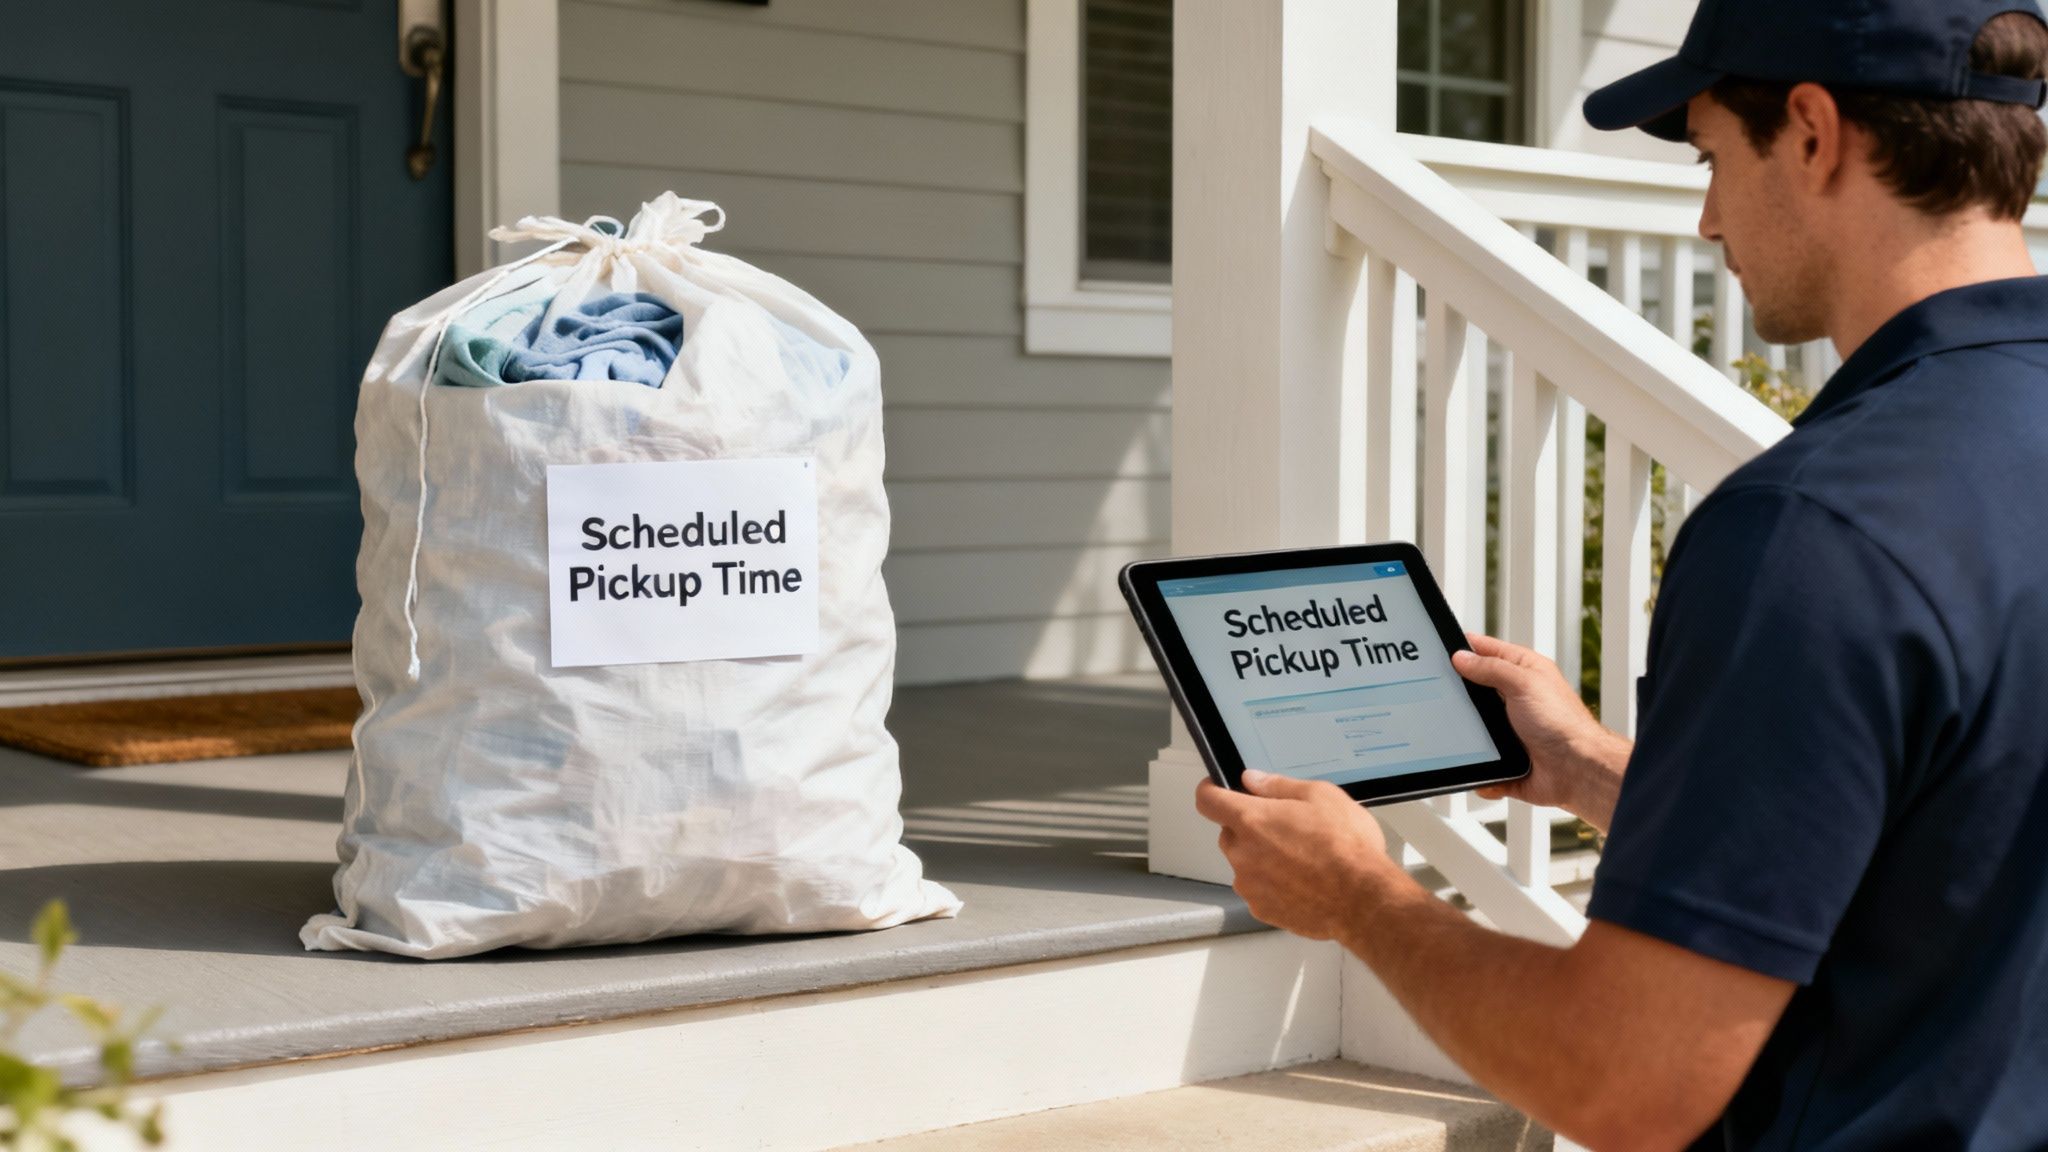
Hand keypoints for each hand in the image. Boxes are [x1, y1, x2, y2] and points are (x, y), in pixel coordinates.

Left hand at [1193, 769, 1399, 940]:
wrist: (1363, 899)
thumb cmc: (1346, 848)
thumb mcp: (1320, 796)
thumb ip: (1278, 786)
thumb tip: (1254, 780)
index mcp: (1251, 820)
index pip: (1207, 799)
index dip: (1211, 790)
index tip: (1218, 789)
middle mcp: (1242, 853)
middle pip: (1229, 833)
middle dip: (1249, 827)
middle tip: (1285, 827)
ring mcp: (1250, 885)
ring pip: (1244, 863)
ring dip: (1262, 858)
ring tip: (1302, 859)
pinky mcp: (1262, 910)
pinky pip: (1258, 890)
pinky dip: (1273, 885)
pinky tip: (1303, 881)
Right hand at [1452, 633, 1629, 829]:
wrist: (1577, 770)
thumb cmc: (1564, 725)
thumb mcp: (1523, 683)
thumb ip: (1490, 668)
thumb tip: (1462, 658)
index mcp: (1524, 673)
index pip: (1488, 651)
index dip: (1466, 647)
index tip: (1442, 649)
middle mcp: (1517, 698)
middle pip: (1476, 688)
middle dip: (1461, 694)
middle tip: (1446, 693)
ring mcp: (1511, 729)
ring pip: (1475, 726)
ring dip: (1468, 733)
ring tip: (1464, 733)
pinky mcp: (1507, 757)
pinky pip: (1482, 760)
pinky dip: (1480, 764)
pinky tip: (1482, 762)